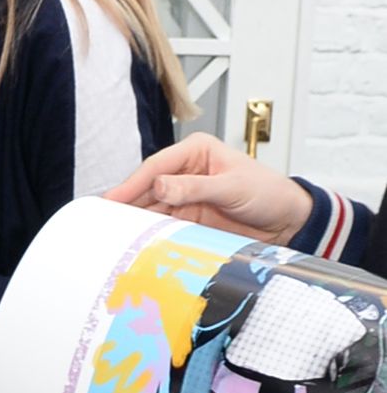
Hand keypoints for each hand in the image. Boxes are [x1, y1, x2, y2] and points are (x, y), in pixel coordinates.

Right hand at [104, 134, 308, 244]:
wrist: (288, 222)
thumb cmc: (269, 193)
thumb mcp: (233, 187)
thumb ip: (195, 187)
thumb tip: (161, 186)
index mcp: (196, 152)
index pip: (157, 166)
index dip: (133, 183)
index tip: (113, 199)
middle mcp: (186, 172)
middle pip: (148, 187)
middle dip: (128, 203)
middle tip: (104, 220)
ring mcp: (186, 196)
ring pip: (152, 207)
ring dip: (136, 220)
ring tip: (115, 234)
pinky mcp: (189, 218)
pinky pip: (163, 224)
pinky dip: (150, 232)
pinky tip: (136, 240)